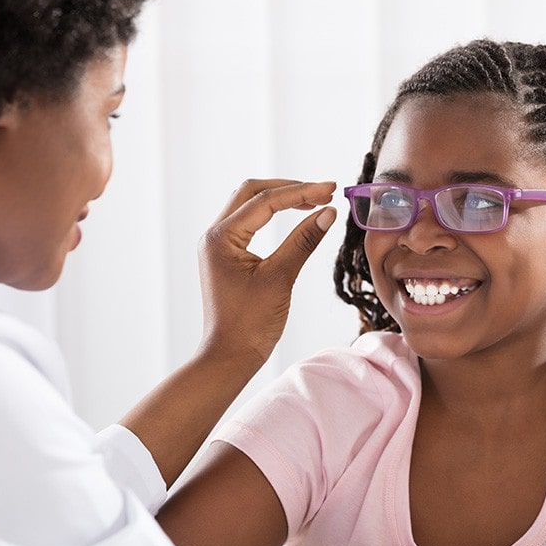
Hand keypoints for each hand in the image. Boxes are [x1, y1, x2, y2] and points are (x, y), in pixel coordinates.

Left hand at [197, 178, 335, 363]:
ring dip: (281, 199)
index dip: (301, 192)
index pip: (265, 201)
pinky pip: (249, 222)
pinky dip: (272, 214)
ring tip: (314, 202)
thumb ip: (304, 241)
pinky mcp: (226, 255)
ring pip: (249, 204)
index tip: (330, 190)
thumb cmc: (251, 323)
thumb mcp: (281, 278)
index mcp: (221, 237)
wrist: (231, 356)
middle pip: (252, 192)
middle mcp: (215, 235)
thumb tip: (328, 213)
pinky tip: (295, 218)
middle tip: (324, 192)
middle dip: (290, 189)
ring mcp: (218, 244)